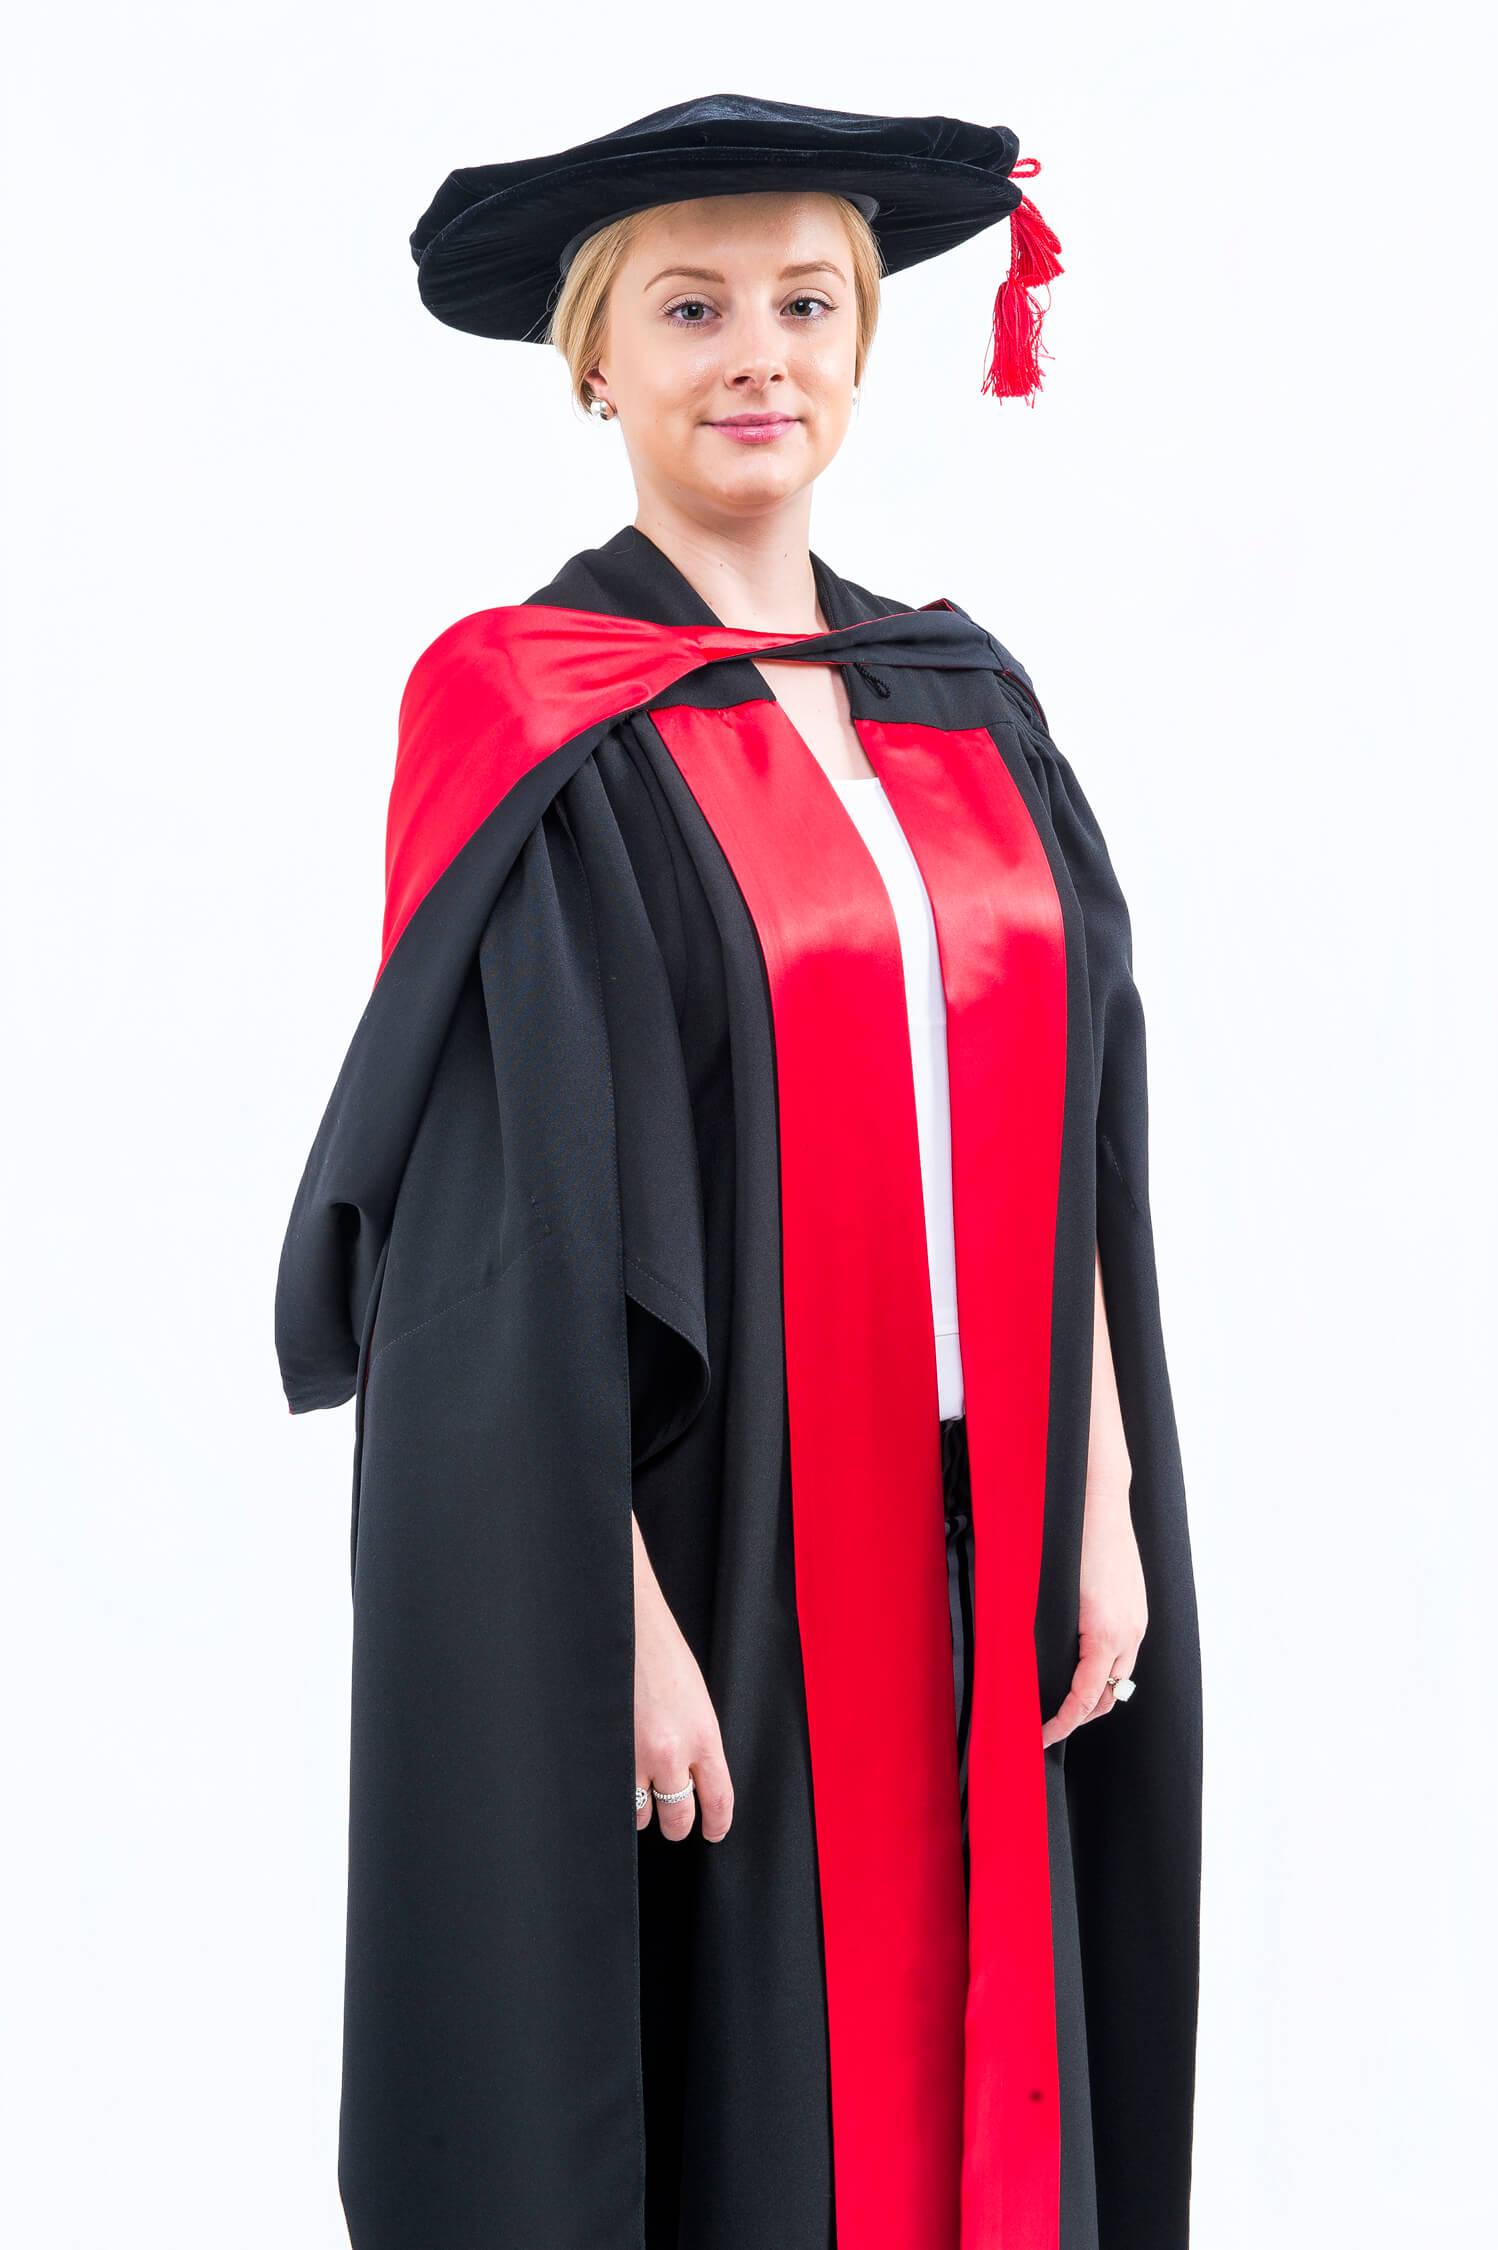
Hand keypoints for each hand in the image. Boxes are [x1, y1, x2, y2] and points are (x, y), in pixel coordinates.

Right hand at [632, 1514, 734, 1841]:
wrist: (625, 1622)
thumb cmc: (661, 1652)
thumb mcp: (695, 1699)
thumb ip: (698, 1742)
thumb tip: (693, 1778)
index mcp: (703, 1735)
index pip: (718, 1800)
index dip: (716, 1825)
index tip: (713, 1832)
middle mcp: (671, 1752)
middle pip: (678, 1818)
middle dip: (676, 1824)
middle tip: (673, 1821)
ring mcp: (632, 1754)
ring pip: (638, 1813)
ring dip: (639, 1808)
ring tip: (638, 1792)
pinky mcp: (603, 1750)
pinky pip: (610, 1793)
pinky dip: (612, 1792)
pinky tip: (614, 1780)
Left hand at [1041, 1485, 1147, 1748]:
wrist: (1099, 1501)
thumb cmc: (1071, 1540)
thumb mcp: (1051, 1593)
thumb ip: (1047, 1634)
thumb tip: (1025, 1666)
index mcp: (1104, 1633)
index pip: (1085, 1698)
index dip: (1062, 1724)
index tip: (1042, 1737)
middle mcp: (1127, 1632)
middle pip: (1108, 1695)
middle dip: (1079, 1716)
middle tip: (1047, 1725)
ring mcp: (1137, 1621)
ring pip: (1120, 1676)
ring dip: (1095, 1693)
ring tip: (1063, 1700)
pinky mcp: (1137, 1609)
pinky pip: (1124, 1651)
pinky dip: (1105, 1667)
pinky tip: (1083, 1662)